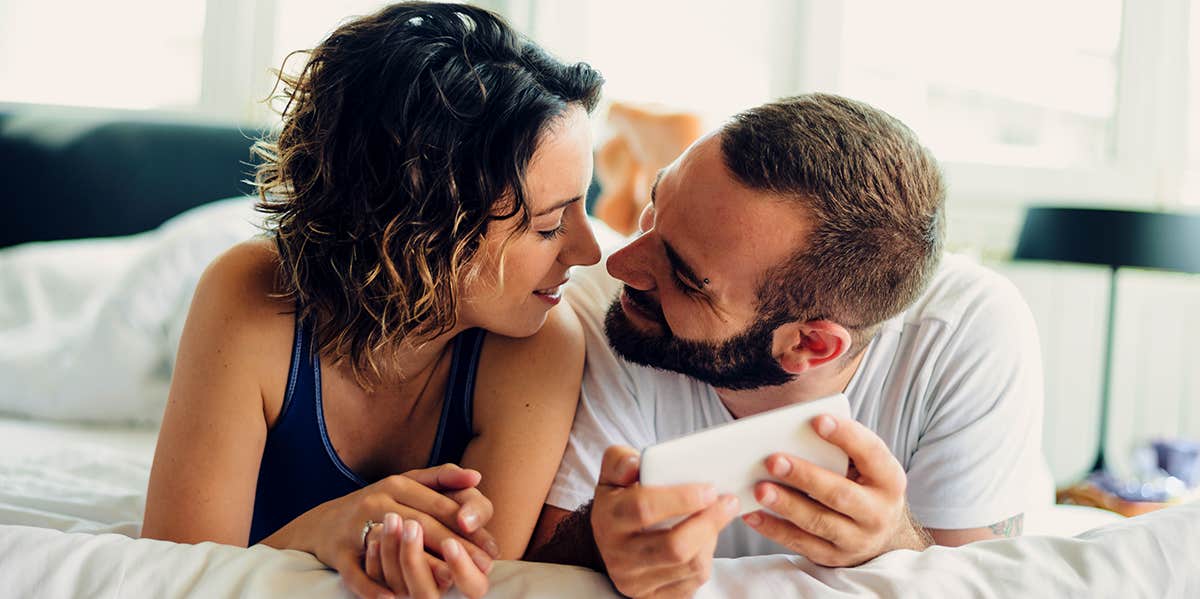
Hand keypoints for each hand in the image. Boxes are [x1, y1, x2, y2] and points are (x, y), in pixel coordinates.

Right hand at [268, 463, 499, 598]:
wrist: (321, 524)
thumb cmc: (376, 504)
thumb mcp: (406, 483)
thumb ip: (441, 477)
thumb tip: (477, 477)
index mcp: (397, 485)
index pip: (440, 506)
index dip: (469, 526)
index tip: (492, 546)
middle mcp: (377, 502)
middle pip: (423, 526)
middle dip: (456, 546)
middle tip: (484, 565)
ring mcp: (356, 527)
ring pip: (394, 548)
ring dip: (422, 565)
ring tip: (450, 580)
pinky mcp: (338, 552)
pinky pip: (357, 573)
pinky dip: (373, 587)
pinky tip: (394, 598)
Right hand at [592, 446, 739, 598]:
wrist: (610, 543)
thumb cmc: (620, 502)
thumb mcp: (613, 476)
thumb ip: (621, 460)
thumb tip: (635, 464)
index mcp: (608, 519)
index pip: (644, 508)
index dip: (681, 499)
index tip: (709, 489)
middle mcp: (618, 555)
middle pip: (674, 546)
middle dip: (709, 523)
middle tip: (728, 502)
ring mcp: (635, 581)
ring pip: (690, 565)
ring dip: (711, 539)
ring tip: (716, 518)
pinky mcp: (653, 597)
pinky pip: (692, 582)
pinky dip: (706, 558)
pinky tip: (705, 540)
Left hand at [742, 415, 928, 566]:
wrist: (882, 534)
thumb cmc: (863, 484)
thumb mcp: (866, 466)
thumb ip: (840, 449)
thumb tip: (794, 432)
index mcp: (889, 480)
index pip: (871, 453)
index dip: (846, 436)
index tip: (817, 420)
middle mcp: (877, 513)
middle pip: (840, 494)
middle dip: (805, 476)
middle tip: (773, 459)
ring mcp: (856, 539)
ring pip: (818, 522)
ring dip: (786, 505)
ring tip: (759, 489)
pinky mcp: (833, 557)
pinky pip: (800, 543)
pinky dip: (773, 529)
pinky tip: (752, 514)